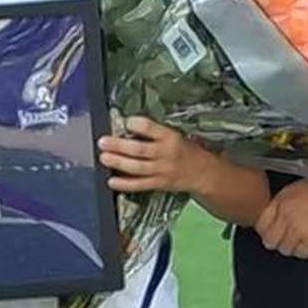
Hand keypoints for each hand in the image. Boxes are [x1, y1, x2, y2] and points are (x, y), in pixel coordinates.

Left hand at [97, 116, 216, 193]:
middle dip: (119, 146)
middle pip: (139, 150)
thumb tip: (126, 128)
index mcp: (170, 137)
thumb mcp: (174, 135)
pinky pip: (139, 185)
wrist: (204, 173)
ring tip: (104, 158)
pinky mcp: (159, 184)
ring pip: (137, 167)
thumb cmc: (185, 150)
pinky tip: (112, 181)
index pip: (152, 128)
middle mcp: (165, 154)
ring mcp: (162, 170)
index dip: (138, 124)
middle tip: (103, 142)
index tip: (126, 122)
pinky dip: (124, 184)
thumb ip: (153, 133)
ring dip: (118, 163)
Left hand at [254, 178, 307, 258]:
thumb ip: (280, 203)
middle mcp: (286, 217)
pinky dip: (303, 251)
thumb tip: (272, 215)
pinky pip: (300, 253)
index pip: (261, 224)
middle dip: (274, 242)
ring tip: (296, 242)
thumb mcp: (294, 190)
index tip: (268, 233)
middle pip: (270, 240)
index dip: (264, 231)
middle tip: (281, 241)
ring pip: (284, 249)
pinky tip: (307, 245)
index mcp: (280, 202)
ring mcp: (297, 230)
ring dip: (289, 247)